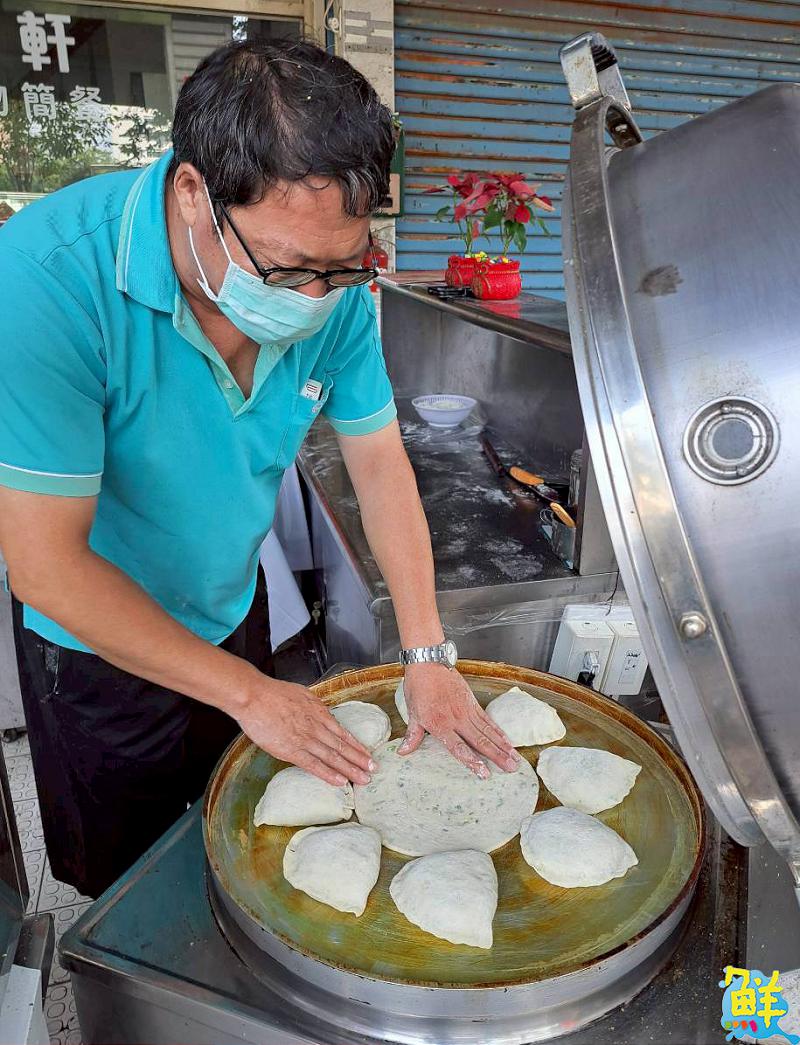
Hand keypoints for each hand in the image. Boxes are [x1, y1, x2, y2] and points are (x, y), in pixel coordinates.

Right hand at [236, 677, 374, 786]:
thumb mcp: (303, 694)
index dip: (357, 746)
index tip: (368, 755)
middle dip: (360, 760)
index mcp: (319, 713)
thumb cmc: (274, 693)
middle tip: (373, 770)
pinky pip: (314, 765)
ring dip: (350, 769)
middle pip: (343, 746)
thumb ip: (315, 706)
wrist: (255, 697)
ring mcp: (305, 740)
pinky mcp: (292, 751)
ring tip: (363, 779)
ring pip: (333, 757)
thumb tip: (323, 713)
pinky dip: (328, 774)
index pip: (343, 733)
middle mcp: (317, 727)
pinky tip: (340, 781)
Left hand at [398, 663, 518, 776]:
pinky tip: (507, 741)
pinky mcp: (473, 702)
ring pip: (488, 732)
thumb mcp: (412, 713)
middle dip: (497, 756)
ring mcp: (467, 710)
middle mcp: (457, 719)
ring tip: (514, 759)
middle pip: (480, 741)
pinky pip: (488, 720)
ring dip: (502, 746)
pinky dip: (499, 732)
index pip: (459, 748)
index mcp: (440, 724)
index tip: (485, 774)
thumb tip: (403, 753)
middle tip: (511, 769)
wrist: (429, 662)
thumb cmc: (418, 687)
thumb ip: (412, 736)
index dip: (472, 762)